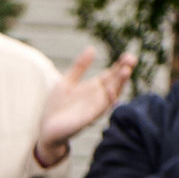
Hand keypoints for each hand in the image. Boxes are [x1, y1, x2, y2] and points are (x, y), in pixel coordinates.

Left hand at [35, 44, 134, 159]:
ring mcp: (94, 108)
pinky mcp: (87, 119)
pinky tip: (111, 90)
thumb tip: (92, 48)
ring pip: (111, 95)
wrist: (46, 129)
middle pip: (115, 82)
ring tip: (126, 71)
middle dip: (124, 71)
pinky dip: (107, 101)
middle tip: (132, 59)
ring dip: (119, 84)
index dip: (120, 65)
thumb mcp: (67, 81)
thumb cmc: (57, 107)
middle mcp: (98, 97)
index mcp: (94, 87)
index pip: (111, 74)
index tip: (128, 56)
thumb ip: (80, 67)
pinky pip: (100, 109)